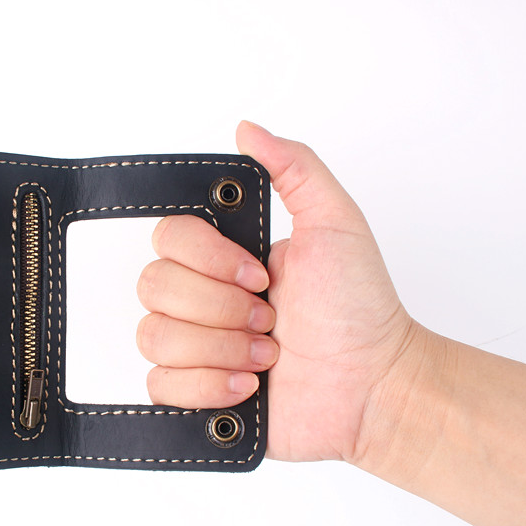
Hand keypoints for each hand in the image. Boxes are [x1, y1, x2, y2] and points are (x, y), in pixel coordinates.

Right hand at [136, 121, 414, 461]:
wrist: (373, 385)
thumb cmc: (359, 309)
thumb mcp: (336, 222)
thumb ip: (295, 168)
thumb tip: (247, 130)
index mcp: (224, 259)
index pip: (168, 239)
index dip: (209, 261)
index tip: (260, 277)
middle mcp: (202, 300)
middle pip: (153, 287)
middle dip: (221, 308)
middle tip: (270, 318)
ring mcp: (195, 349)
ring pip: (153, 337)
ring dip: (220, 348)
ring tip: (266, 355)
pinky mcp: (193, 395)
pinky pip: (159, 385)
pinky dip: (208, 387)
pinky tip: (248, 385)